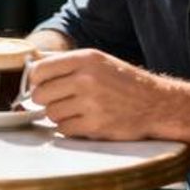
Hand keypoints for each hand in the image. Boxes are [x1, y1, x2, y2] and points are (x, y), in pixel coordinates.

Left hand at [29, 48, 165, 139]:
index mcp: (85, 59)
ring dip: (57, 114)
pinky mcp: (96, 126)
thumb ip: (67, 63)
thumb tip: (32, 68)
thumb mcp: (97, 61)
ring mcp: (91, 103)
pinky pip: (64, 129)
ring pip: (51, 113)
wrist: (156, 104)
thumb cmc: (122, 81)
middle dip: (44, 99)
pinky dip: (68, 127)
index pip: (40, 69)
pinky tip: (80, 121)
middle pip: (41, 94)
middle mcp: (86, 79)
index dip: (35, 79)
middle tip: (55, 100)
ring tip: (72, 110)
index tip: (39, 84)